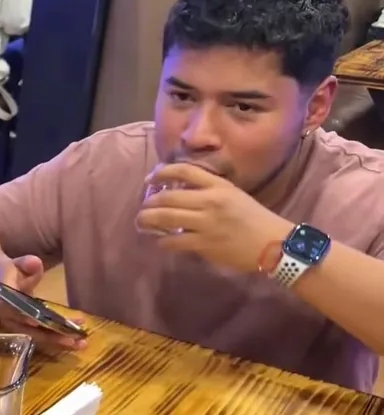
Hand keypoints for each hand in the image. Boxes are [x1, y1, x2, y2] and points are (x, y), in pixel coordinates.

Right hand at [0, 255, 86, 350]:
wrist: (1, 281)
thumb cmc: (12, 272)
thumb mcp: (18, 264)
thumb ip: (26, 263)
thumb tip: (34, 262)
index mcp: (3, 301)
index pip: (12, 310)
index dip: (23, 316)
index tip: (37, 322)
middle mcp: (8, 318)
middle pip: (29, 329)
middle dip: (51, 334)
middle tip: (72, 338)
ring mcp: (18, 326)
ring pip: (37, 336)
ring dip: (59, 341)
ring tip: (81, 343)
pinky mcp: (28, 330)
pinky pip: (43, 336)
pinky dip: (59, 339)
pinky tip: (77, 342)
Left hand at [136, 163, 292, 273]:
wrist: (274, 243)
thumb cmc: (254, 219)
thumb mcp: (234, 195)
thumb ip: (209, 191)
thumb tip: (180, 194)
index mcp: (218, 186)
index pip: (184, 171)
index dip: (161, 172)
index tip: (150, 179)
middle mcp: (210, 201)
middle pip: (167, 197)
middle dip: (148, 202)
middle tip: (143, 207)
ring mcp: (206, 223)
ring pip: (165, 218)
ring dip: (147, 220)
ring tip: (141, 222)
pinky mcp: (205, 243)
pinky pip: (174, 241)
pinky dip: (162, 241)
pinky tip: (160, 241)